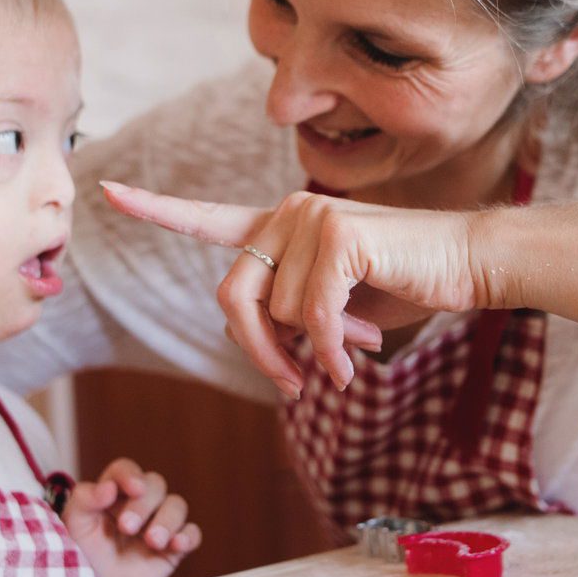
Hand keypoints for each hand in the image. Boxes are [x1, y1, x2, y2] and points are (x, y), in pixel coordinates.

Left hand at [61, 458, 201, 576]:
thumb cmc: (84, 554)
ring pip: (177, 505)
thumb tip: (108, 487)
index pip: (126, 470)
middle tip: (127, 527)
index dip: (130, 475)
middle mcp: (140, 503)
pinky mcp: (174, 547)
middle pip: (155, 485)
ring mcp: (160, 524)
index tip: (133, 487)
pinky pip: (192, 533)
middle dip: (143, 505)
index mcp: (114, 493)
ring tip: (152, 541)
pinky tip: (177, 545)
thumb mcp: (75, 525)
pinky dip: (188, 536)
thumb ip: (85, 500)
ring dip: (167, 520)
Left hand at [101, 181, 488, 395]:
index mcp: (282, 226)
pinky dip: (334, 351)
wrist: (469, 263)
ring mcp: (311, 218)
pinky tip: (356, 362)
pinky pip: (313, 317)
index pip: (209, 218)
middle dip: (260, 351)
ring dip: (313, 350)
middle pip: (233, 299)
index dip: (158, 210)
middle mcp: (288, 212)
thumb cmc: (407, 284)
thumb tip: (262, 348)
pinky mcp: (338, 236)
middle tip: (293, 384)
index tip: (109, 192)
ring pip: (278, 314)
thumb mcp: (336, 307)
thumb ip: (294, 314)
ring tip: (355, 350)